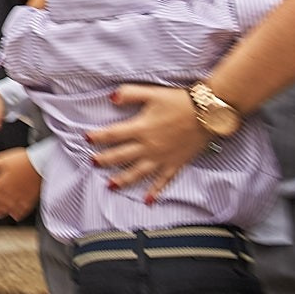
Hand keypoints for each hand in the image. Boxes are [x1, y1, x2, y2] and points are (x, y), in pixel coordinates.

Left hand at [0, 147, 43, 219]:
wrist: (43, 164)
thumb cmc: (23, 160)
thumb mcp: (1, 159)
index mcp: (0, 183)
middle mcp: (9, 193)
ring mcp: (20, 198)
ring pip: (8, 209)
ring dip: (1, 212)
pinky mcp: (30, 200)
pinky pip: (22, 211)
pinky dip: (17, 214)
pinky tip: (15, 215)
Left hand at [88, 84, 209, 199]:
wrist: (208, 113)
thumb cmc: (180, 102)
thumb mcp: (152, 93)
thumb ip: (130, 93)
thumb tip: (111, 98)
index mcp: (141, 128)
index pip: (112, 134)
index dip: (97, 136)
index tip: (86, 139)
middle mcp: (149, 146)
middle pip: (121, 156)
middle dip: (104, 160)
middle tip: (92, 162)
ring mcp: (162, 158)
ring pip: (138, 172)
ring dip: (122, 180)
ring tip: (110, 185)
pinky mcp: (176, 164)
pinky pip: (163, 181)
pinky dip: (155, 191)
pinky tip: (147, 200)